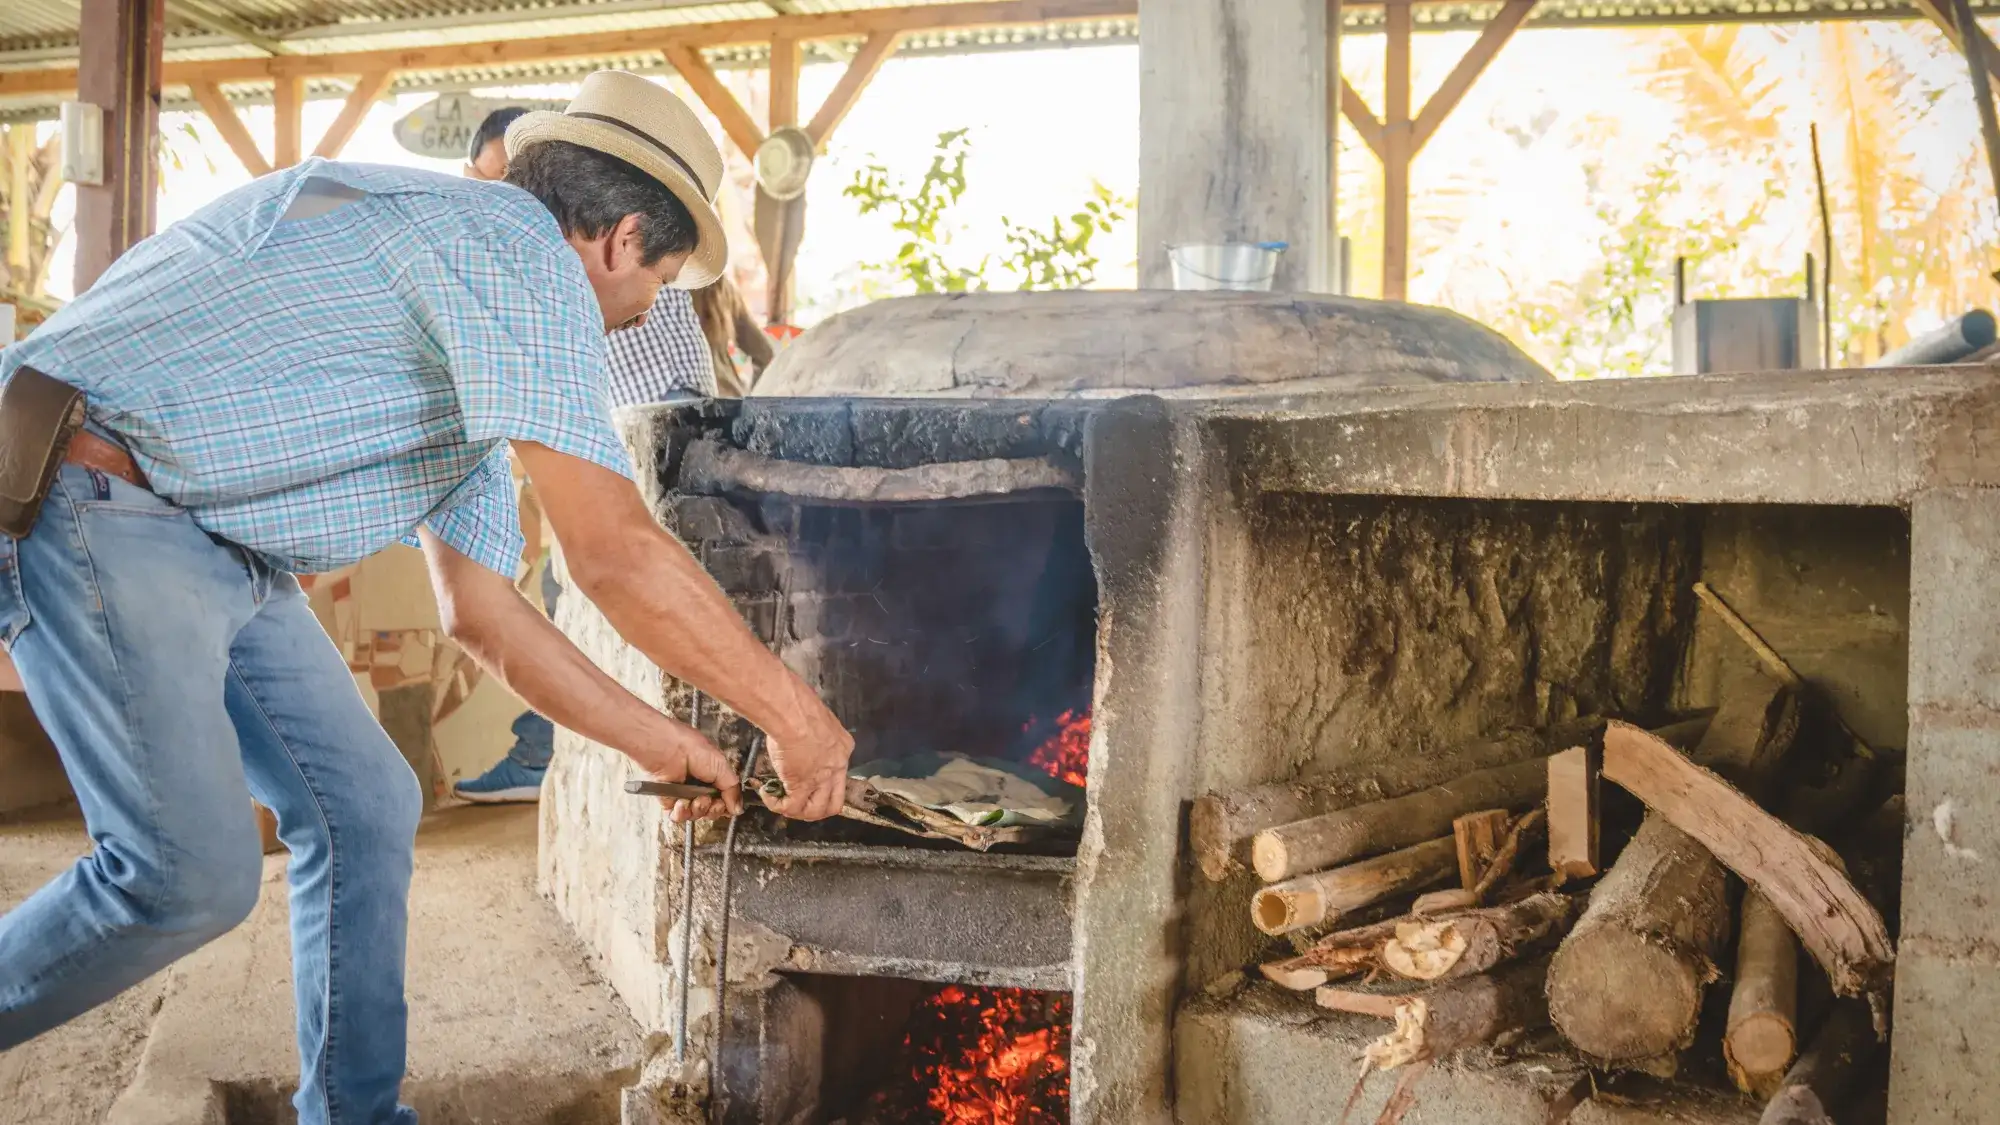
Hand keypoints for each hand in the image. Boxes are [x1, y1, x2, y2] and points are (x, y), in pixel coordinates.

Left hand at [634, 720, 741, 823]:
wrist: (667, 749)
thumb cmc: (692, 749)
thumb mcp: (722, 766)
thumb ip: (732, 789)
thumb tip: (737, 809)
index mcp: (713, 777)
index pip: (724, 800)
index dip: (725, 806)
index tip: (725, 804)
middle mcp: (699, 786)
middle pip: (711, 811)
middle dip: (713, 809)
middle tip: (710, 801)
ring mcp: (684, 794)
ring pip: (696, 815)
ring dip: (698, 810)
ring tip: (696, 798)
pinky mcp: (669, 800)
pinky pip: (678, 817)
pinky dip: (681, 814)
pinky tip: (681, 803)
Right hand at [760, 704, 854, 821]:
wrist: (792, 712)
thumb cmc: (799, 707)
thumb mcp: (816, 720)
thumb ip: (812, 734)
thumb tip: (798, 738)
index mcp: (843, 747)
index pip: (839, 774)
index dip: (823, 783)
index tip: (807, 778)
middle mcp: (837, 767)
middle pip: (835, 803)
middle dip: (818, 809)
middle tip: (801, 804)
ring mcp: (821, 779)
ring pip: (817, 811)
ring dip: (799, 812)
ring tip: (783, 804)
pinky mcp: (802, 785)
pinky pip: (792, 807)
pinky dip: (778, 806)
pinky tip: (768, 796)